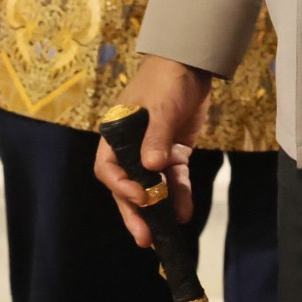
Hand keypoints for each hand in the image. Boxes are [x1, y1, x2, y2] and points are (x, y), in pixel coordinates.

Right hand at [93, 56, 212, 248]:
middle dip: (135, 212)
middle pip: (128, 185)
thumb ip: (157, 137)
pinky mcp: (173, 152)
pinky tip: (185, 213)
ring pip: (152, 187)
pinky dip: (179, 195)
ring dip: (158, 210)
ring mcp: (152, 151)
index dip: (121, 187)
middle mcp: (131, 147)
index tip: (140, 198)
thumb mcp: (162, 107)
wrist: (192, 63)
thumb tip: (151, 167)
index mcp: (117, 134)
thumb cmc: (167, 80)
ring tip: (163, 237)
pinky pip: (174, 179)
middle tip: (144, 238)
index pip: (109, 168)